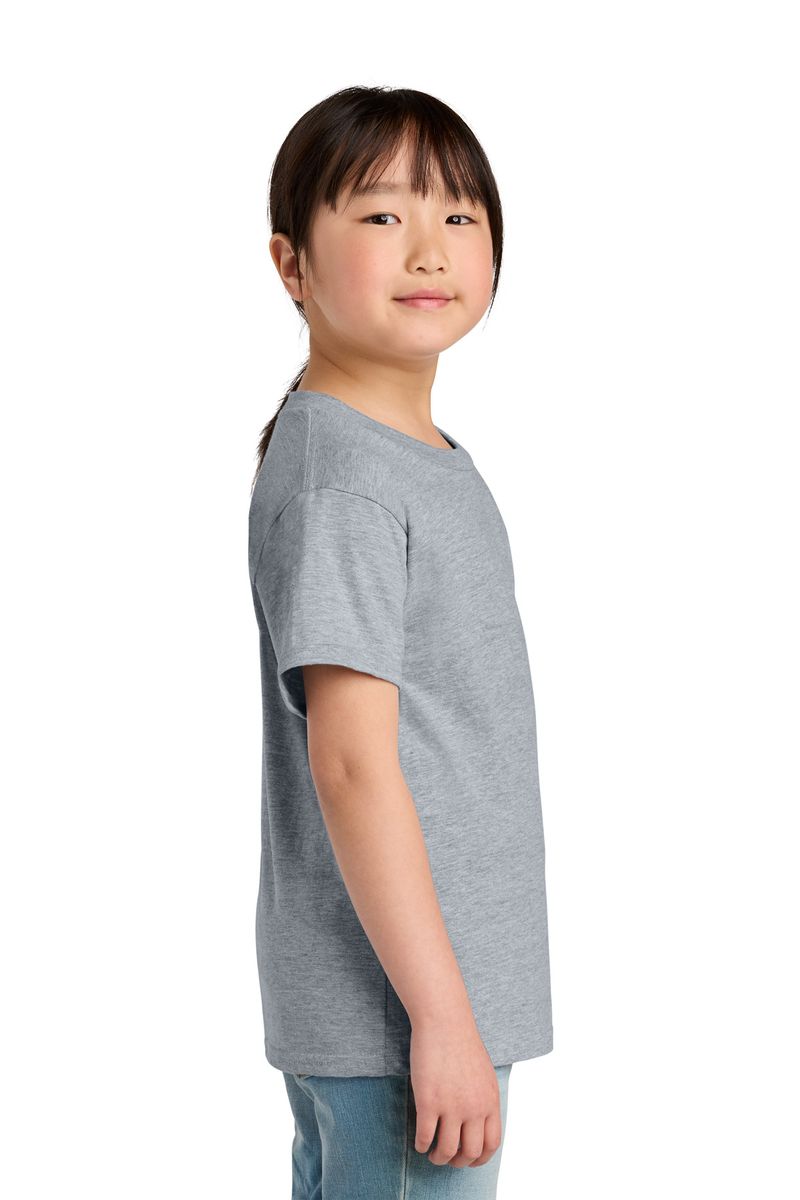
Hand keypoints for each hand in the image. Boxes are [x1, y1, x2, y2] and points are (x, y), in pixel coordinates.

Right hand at [409, 1017, 502, 1167]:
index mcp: (490, 1101)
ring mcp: (451, 1106)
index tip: (469, 1159)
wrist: (444, 1020)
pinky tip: (419, 1142)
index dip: (480, 1158)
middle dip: (458, 1162)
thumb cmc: (461, 1042)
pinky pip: (424, 1136)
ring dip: (438, 1158)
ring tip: (432, 1153)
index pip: (491, 1144)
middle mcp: (474, 1108)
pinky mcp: (428, 1101)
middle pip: (470, 1152)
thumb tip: (479, 1122)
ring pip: (446, 1150)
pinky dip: (421, 1145)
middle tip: (447, 1159)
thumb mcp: (484, 1073)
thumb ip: (484, 1099)